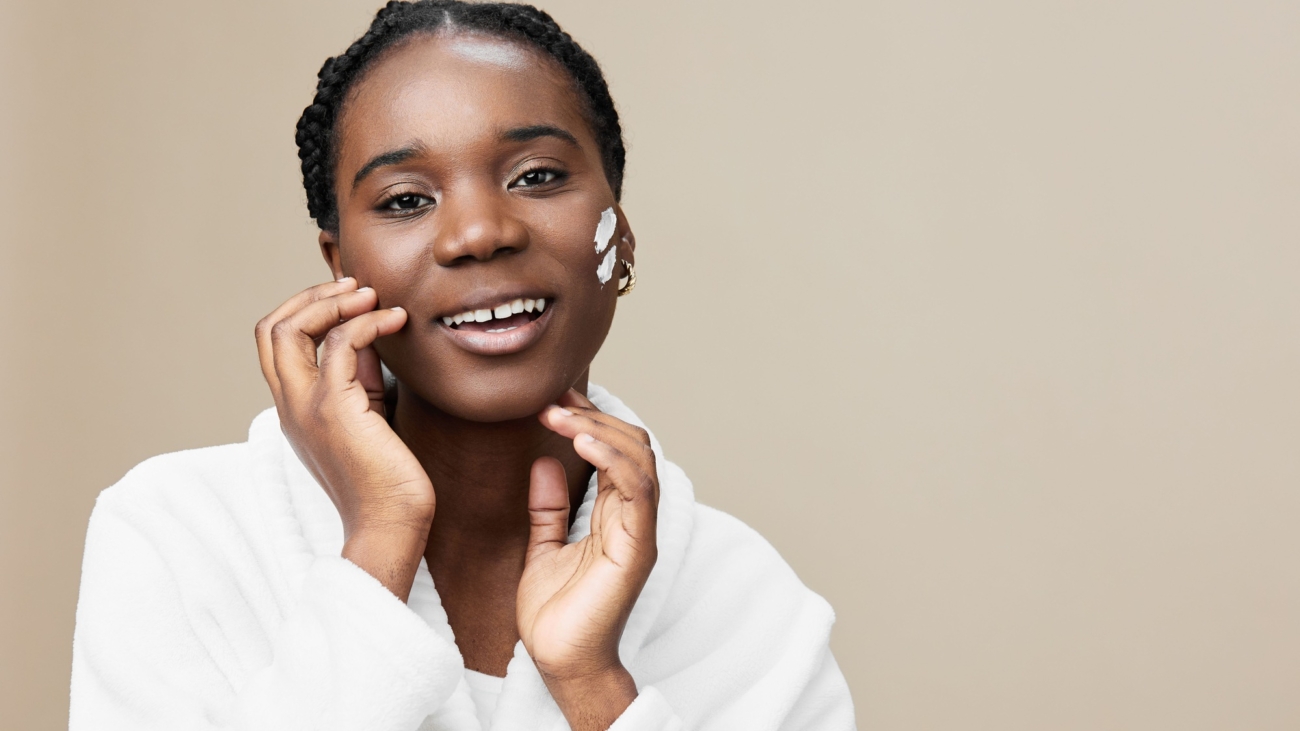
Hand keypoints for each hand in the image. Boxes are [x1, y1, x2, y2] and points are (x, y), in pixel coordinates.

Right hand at [255, 278, 432, 599]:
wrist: (391, 528)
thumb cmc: (389, 482)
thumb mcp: (370, 418)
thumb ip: (362, 378)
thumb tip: (368, 335)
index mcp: (295, 410)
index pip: (276, 344)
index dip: (304, 309)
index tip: (347, 297)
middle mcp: (291, 406)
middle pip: (271, 329)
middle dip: (310, 295)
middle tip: (353, 285)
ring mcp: (307, 407)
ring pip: (291, 329)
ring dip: (334, 299)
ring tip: (372, 295)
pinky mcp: (335, 409)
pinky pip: (341, 344)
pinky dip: (367, 322)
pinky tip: (396, 320)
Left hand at [518, 389, 658, 728]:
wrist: (560, 663)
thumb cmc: (555, 615)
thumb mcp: (542, 548)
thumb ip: (548, 507)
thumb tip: (544, 461)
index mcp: (615, 514)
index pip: (615, 450)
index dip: (588, 418)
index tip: (552, 398)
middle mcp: (634, 517)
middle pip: (633, 445)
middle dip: (592, 415)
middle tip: (551, 402)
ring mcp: (639, 530)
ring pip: (640, 459)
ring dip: (599, 429)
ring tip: (560, 415)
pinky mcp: (637, 547)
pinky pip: (637, 490)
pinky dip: (613, 458)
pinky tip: (582, 440)